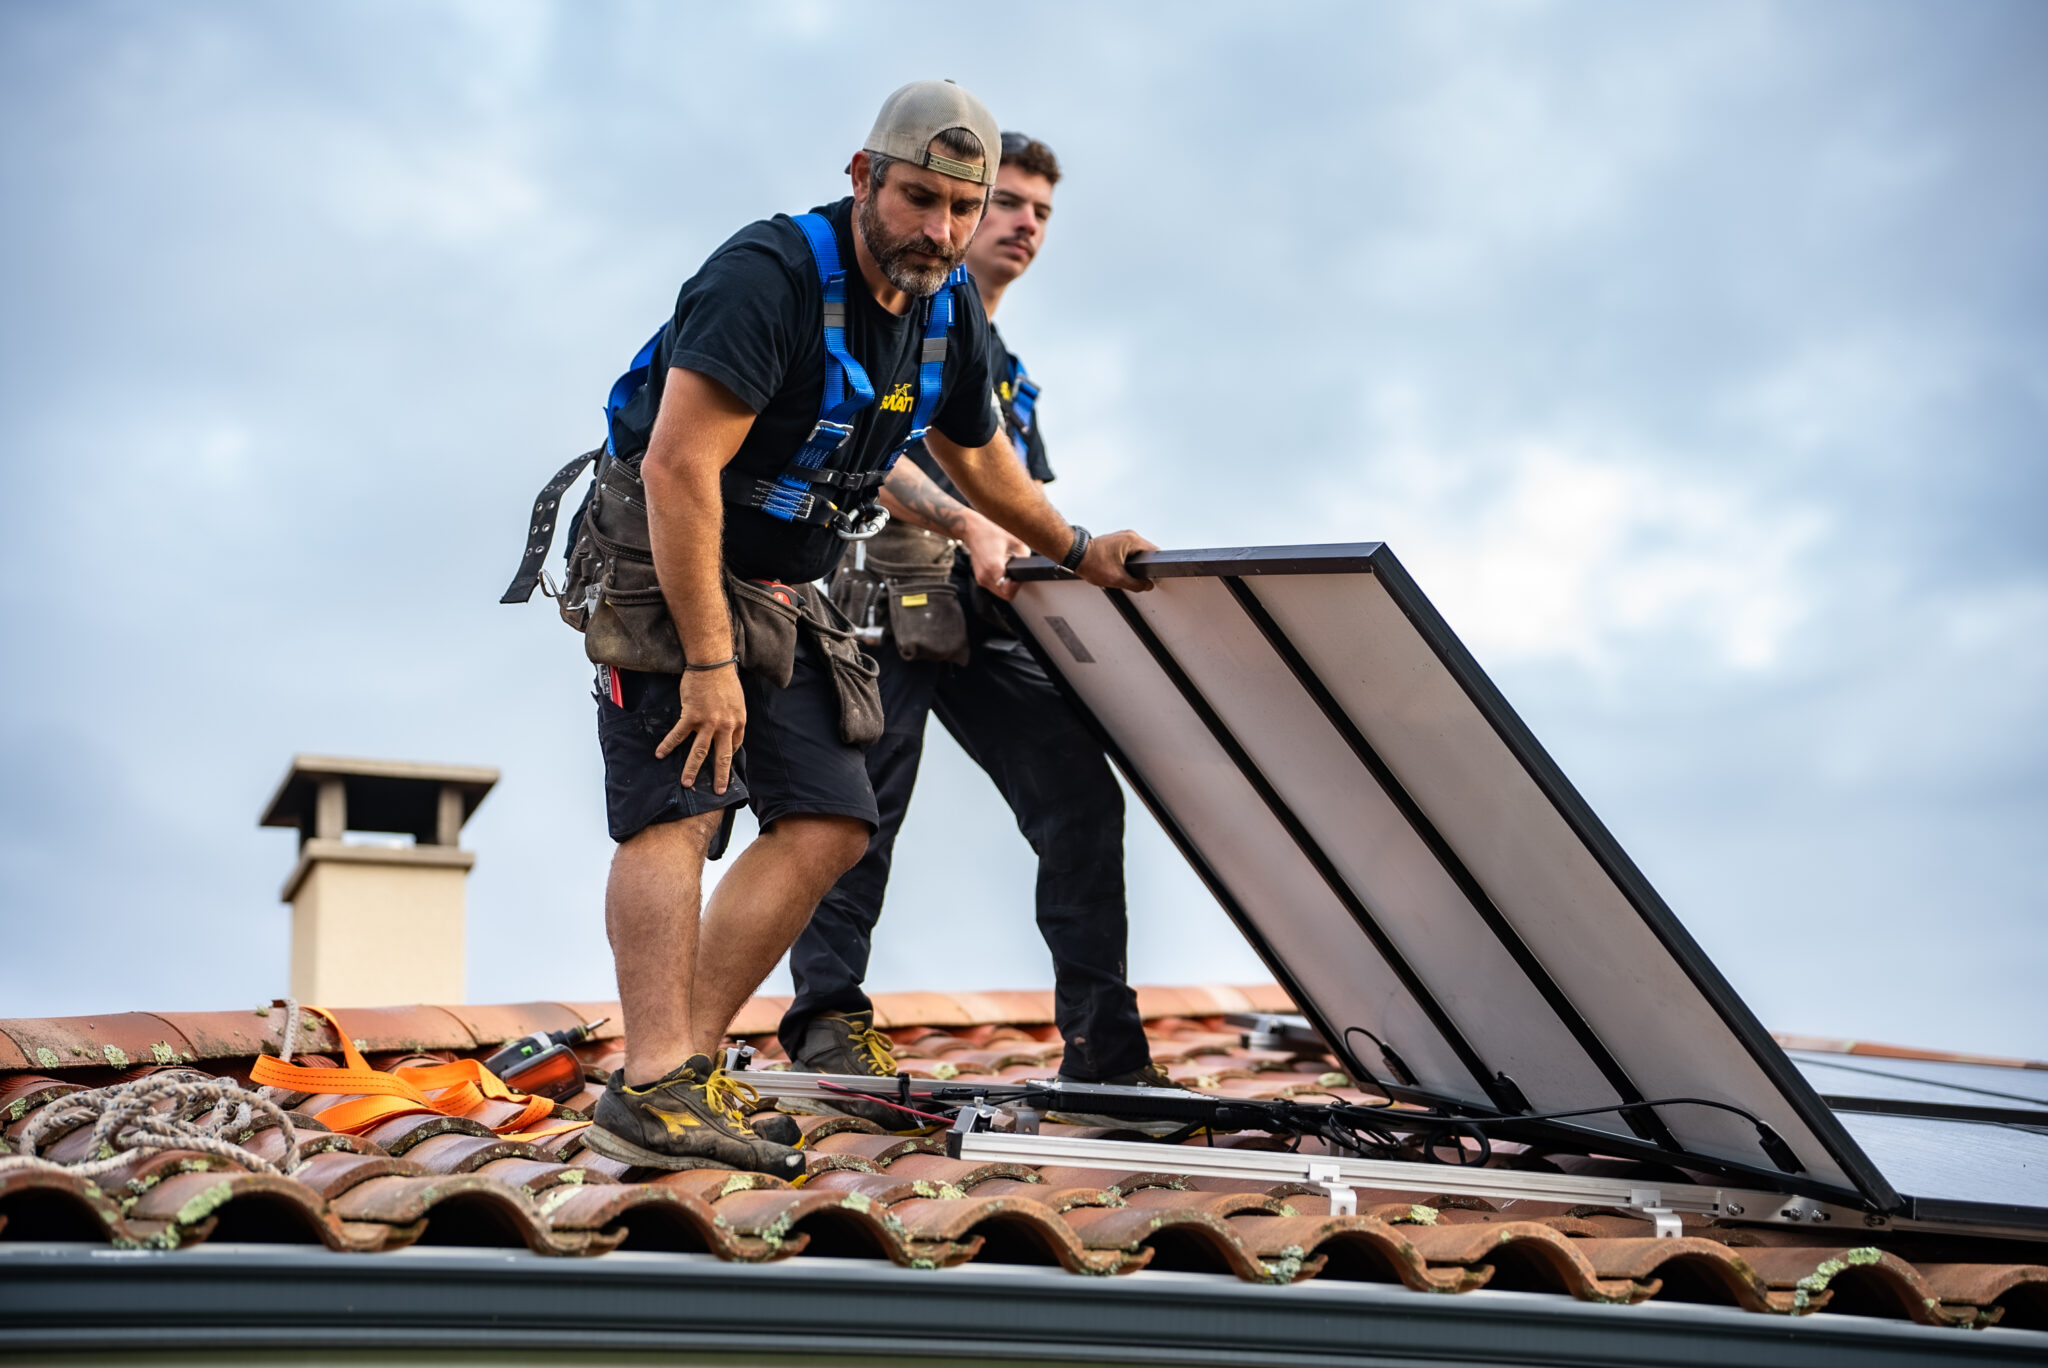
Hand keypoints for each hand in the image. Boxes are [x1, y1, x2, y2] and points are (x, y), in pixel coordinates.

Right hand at [656, 665, 745, 792]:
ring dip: (692, 769)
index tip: (723, 766)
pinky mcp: (691, 716)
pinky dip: (668, 745)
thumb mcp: (737, 702)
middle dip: (719, 776)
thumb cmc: (725, 680)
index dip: (728, 757)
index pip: (735, 746)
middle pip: (722, 756)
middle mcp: (726, 726)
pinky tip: (660, 754)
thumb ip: (733, 718)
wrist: (712, 665)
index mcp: (739, 722)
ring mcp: (708, 723)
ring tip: (687, 783)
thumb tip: (726, 731)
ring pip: (699, 752)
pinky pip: (678, 735)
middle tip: (717, 792)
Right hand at [960, 512, 1028, 600]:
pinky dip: (1000, 582)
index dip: (1017, 585)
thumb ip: (1025, 558)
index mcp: (993, 568)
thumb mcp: (1016, 542)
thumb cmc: (992, 532)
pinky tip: (1003, 570)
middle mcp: (985, 576)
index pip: (1008, 591)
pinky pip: (994, 587)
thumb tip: (1029, 569)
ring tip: (1009, 569)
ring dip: (1006, 585)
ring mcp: (981, 578)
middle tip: (1016, 572)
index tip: (1019, 575)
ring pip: (999, 593)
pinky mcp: (980, 578)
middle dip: (1013, 586)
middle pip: (1005, 595)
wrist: (973, 530)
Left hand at [1076, 529, 1157, 591]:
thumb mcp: (1117, 579)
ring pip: (1137, 554)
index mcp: (1132, 540)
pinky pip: (1129, 552)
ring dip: (1133, 564)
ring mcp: (1122, 537)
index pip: (1154, 553)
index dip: (1154, 567)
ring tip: (1123, 571)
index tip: (1151, 575)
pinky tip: (1118, 567)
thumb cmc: (1091, 562)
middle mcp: (1128, 535)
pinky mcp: (1116, 541)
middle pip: (1146, 553)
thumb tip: (1147, 586)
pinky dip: (1126, 561)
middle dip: (1142, 567)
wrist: (1075, 556)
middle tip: (1131, 575)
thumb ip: (1136, 584)